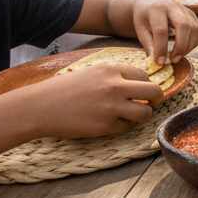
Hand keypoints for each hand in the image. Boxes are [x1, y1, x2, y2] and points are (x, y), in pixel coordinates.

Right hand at [20, 64, 163, 137]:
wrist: (41, 107)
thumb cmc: (64, 89)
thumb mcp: (91, 72)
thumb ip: (114, 75)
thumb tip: (138, 82)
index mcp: (111, 69)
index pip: (144, 75)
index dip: (145, 84)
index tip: (143, 90)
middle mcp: (115, 86)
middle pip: (153, 91)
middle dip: (156, 98)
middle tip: (152, 103)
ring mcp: (112, 107)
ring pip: (145, 112)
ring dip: (143, 114)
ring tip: (134, 115)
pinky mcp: (105, 126)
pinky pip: (126, 127)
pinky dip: (123, 126)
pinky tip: (111, 122)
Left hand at [130, 0, 197, 65]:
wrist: (150, 4)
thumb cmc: (144, 19)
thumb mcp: (141, 31)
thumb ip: (149, 45)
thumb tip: (157, 63)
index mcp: (156, 9)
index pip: (161, 30)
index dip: (161, 48)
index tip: (160, 62)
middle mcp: (173, 6)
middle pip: (184, 25)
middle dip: (181, 46)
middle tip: (174, 60)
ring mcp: (185, 9)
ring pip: (195, 28)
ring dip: (189, 46)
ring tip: (178, 56)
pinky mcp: (193, 15)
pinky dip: (194, 43)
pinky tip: (184, 49)